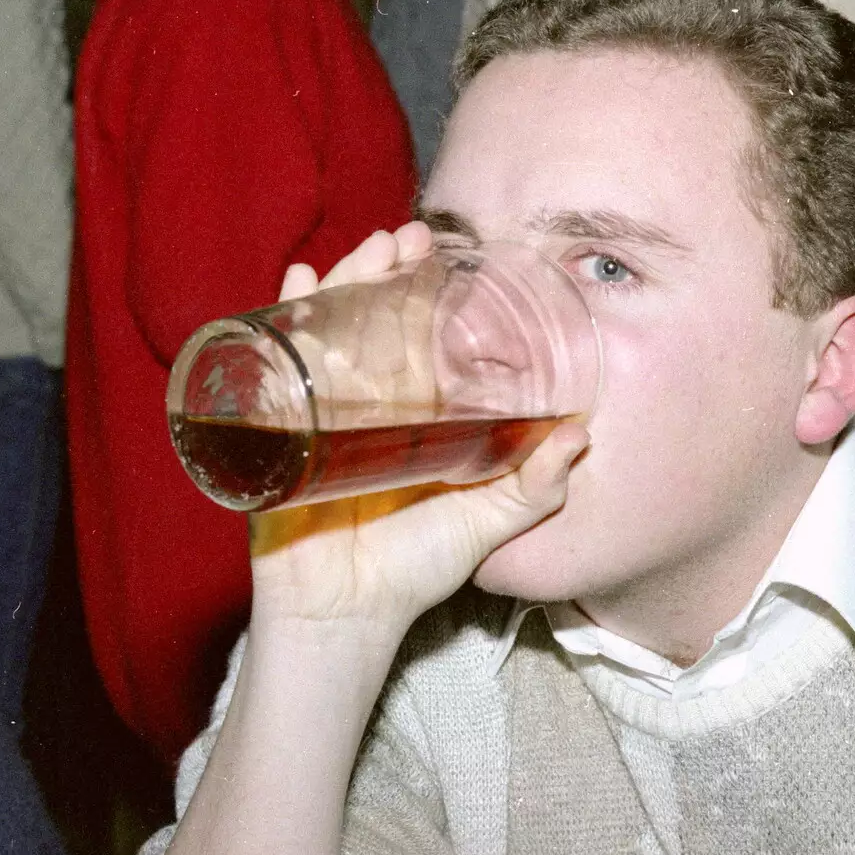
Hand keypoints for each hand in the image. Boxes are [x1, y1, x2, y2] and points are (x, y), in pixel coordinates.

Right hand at [250, 224, 588, 650]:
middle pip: (367, 321)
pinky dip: (279, 323)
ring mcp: (317, 413)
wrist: (347, 617)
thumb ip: (535, 486)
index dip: (423, 293)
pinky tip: (294, 287)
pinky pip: (272, 368)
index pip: (414, 337)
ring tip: (361, 253)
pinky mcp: (278, 432)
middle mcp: (363, 404)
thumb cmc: (414, 571)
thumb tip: (581, 434)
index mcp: (409, 414)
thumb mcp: (487, 522)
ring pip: (325, 332)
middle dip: (381, 273)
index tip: (440, 253)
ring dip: (339, 284)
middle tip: (403, 237)